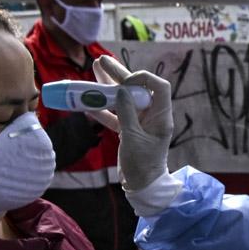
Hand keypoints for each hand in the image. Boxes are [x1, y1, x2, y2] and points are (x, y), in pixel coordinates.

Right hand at [96, 56, 174, 191]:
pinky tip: (87, 101)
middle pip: (136, 89)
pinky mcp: (129, 131)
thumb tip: (120, 90)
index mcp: (161, 116)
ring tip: (93, 70)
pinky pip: (115, 115)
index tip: (125, 82)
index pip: (158, 86)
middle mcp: (152, 116)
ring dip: (108, 87)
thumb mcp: (133, 138)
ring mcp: (140, 123)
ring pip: (124, 100)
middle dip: (119, 75)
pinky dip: (102, 109)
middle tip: (100, 61)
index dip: (143, 78)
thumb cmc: (143, 165)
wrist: (142, 188)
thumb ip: (127, 113)